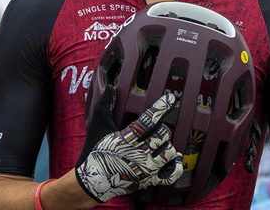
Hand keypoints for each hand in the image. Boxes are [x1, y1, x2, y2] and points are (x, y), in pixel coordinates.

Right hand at [76, 85, 182, 202]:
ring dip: (168, 145)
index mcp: (127, 138)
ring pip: (169, 152)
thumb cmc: (96, 151)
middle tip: (158, 130)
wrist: (93, 182)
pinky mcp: (149, 181)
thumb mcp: (97, 126)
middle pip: (163, 135)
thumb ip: (105, 105)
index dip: (161, 106)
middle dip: (163, 129)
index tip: (170, 98)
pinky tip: (174, 157)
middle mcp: (139, 154)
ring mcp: (145, 169)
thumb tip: (109, 87)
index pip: (149, 120)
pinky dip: (177, 165)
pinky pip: (171, 175)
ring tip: (161, 144)